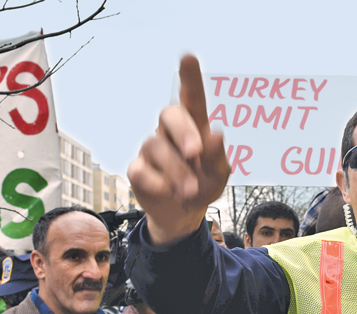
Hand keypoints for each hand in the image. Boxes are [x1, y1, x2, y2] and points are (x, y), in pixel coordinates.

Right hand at [127, 55, 230, 244]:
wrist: (183, 213)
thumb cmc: (204, 184)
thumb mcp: (218, 173)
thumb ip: (217, 156)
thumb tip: (216, 133)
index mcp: (194, 125)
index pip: (192, 97)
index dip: (190, 77)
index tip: (188, 58)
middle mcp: (170, 131)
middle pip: (169, 114)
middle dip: (183, 131)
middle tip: (196, 153)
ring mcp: (152, 148)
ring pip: (156, 147)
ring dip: (177, 170)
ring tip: (190, 190)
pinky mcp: (138, 169)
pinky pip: (142, 171)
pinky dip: (158, 183)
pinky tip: (169, 192)